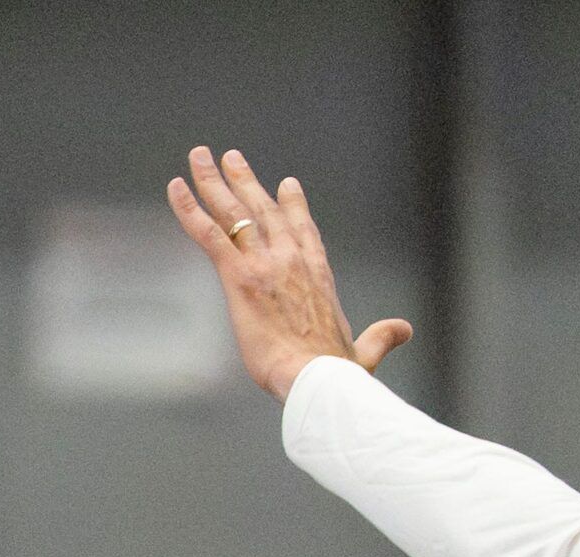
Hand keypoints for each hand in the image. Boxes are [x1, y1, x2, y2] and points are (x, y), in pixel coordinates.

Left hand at [166, 146, 413, 400]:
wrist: (318, 378)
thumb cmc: (337, 371)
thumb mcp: (365, 351)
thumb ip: (381, 337)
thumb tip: (403, 330)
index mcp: (318, 273)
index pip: (303, 229)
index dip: (292, 204)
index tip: (284, 183)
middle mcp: (291, 259)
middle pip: (264, 209)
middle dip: (245, 181)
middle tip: (231, 158)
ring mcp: (265, 263)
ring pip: (235, 211)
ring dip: (214, 181)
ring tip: (200, 157)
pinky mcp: (239, 277)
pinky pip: (209, 234)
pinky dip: (189, 209)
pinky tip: (176, 188)